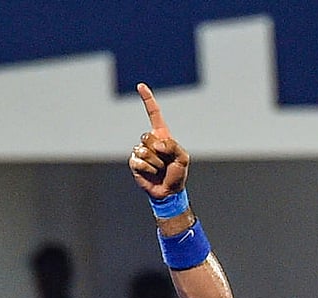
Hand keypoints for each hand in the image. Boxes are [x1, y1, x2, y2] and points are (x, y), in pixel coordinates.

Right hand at [129, 83, 190, 199]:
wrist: (169, 191)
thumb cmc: (177, 174)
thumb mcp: (183, 158)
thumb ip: (173, 146)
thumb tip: (156, 144)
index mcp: (162, 135)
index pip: (154, 114)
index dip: (147, 99)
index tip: (140, 86)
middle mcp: (150, 141)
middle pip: (147, 136)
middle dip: (159, 151)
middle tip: (165, 162)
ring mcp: (141, 151)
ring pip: (144, 150)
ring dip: (155, 163)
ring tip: (160, 169)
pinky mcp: (134, 163)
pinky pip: (138, 161)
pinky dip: (148, 169)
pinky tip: (152, 174)